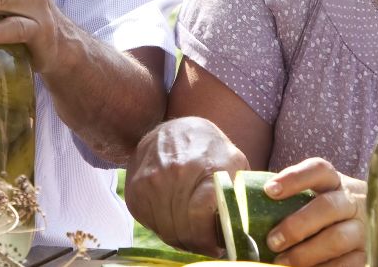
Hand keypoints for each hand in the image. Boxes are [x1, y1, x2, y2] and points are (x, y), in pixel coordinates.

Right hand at [124, 117, 248, 255]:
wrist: (175, 129)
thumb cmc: (210, 149)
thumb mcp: (234, 163)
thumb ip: (239, 193)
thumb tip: (243, 228)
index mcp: (204, 167)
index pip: (200, 219)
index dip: (209, 239)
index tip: (217, 247)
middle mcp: (174, 174)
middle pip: (183, 230)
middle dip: (197, 243)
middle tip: (206, 244)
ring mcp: (150, 182)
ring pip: (166, 231)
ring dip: (180, 238)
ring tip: (192, 233)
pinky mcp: (134, 190)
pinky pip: (150, 224)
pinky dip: (164, 228)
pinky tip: (176, 220)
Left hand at [261, 158, 366, 266]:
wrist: (361, 225)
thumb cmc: (320, 211)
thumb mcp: (310, 196)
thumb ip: (286, 198)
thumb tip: (241, 201)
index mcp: (334, 181)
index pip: (318, 170)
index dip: (294, 178)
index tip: (269, 190)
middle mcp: (352, 201)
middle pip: (328, 207)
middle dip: (297, 225)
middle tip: (272, 241)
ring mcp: (362, 228)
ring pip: (337, 238)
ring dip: (306, 253)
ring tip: (281, 262)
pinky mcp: (366, 253)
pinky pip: (348, 264)